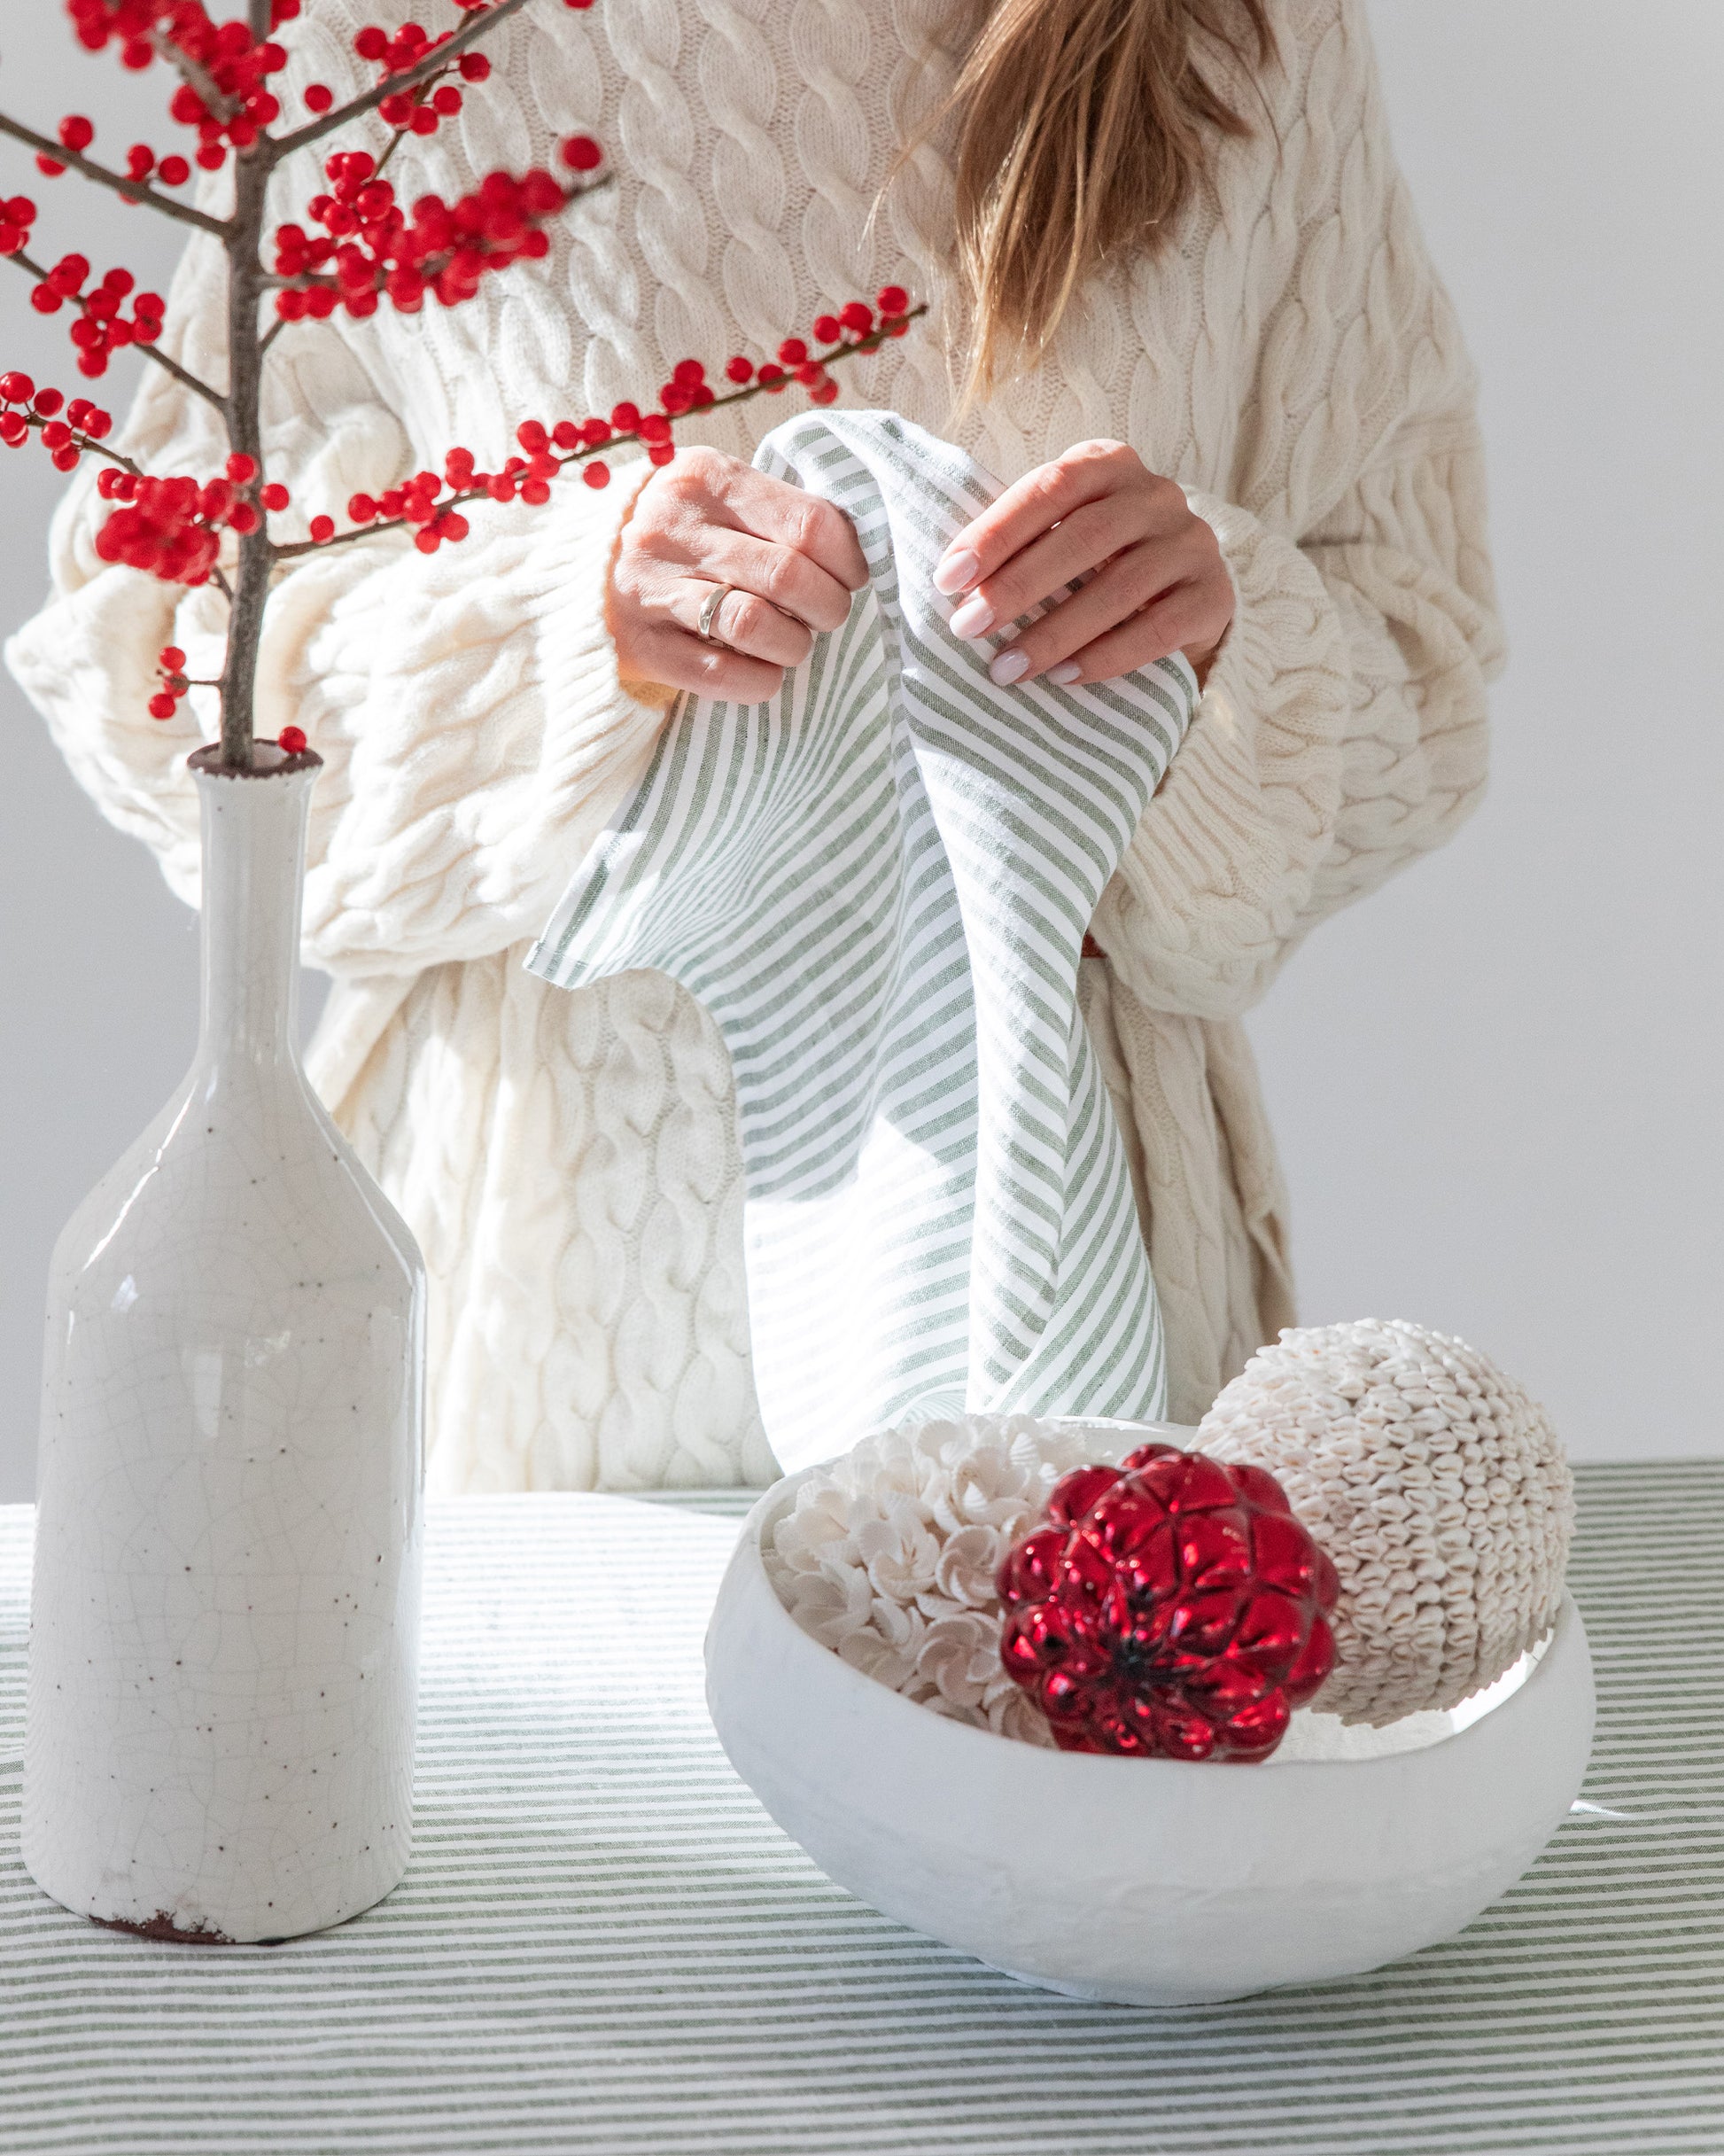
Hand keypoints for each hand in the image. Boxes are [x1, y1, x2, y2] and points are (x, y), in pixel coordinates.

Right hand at [608, 446, 868, 700]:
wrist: (579, 564)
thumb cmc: (677, 530)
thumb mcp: (717, 494)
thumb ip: (775, 511)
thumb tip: (853, 555)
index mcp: (705, 478)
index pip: (809, 522)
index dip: (848, 560)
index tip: (851, 577)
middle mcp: (672, 527)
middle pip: (788, 574)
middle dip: (828, 606)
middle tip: (826, 616)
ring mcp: (651, 587)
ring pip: (755, 624)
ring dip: (794, 644)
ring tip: (793, 642)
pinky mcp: (641, 644)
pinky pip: (721, 675)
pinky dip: (760, 680)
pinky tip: (764, 671)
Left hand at [932, 439, 1232, 690]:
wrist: (1184, 599)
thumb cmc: (1100, 565)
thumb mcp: (1064, 536)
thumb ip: (1024, 543)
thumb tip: (952, 585)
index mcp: (1110, 464)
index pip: (1051, 486)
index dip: (997, 531)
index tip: (949, 578)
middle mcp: (1157, 495)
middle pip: (1085, 536)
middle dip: (1018, 586)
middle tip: (968, 628)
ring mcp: (1191, 543)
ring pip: (1120, 588)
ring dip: (1055, 633)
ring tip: (1006, 669)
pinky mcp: (1213, 595)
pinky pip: (1158, 630)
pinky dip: (1106, 657)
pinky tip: (1063, 678)